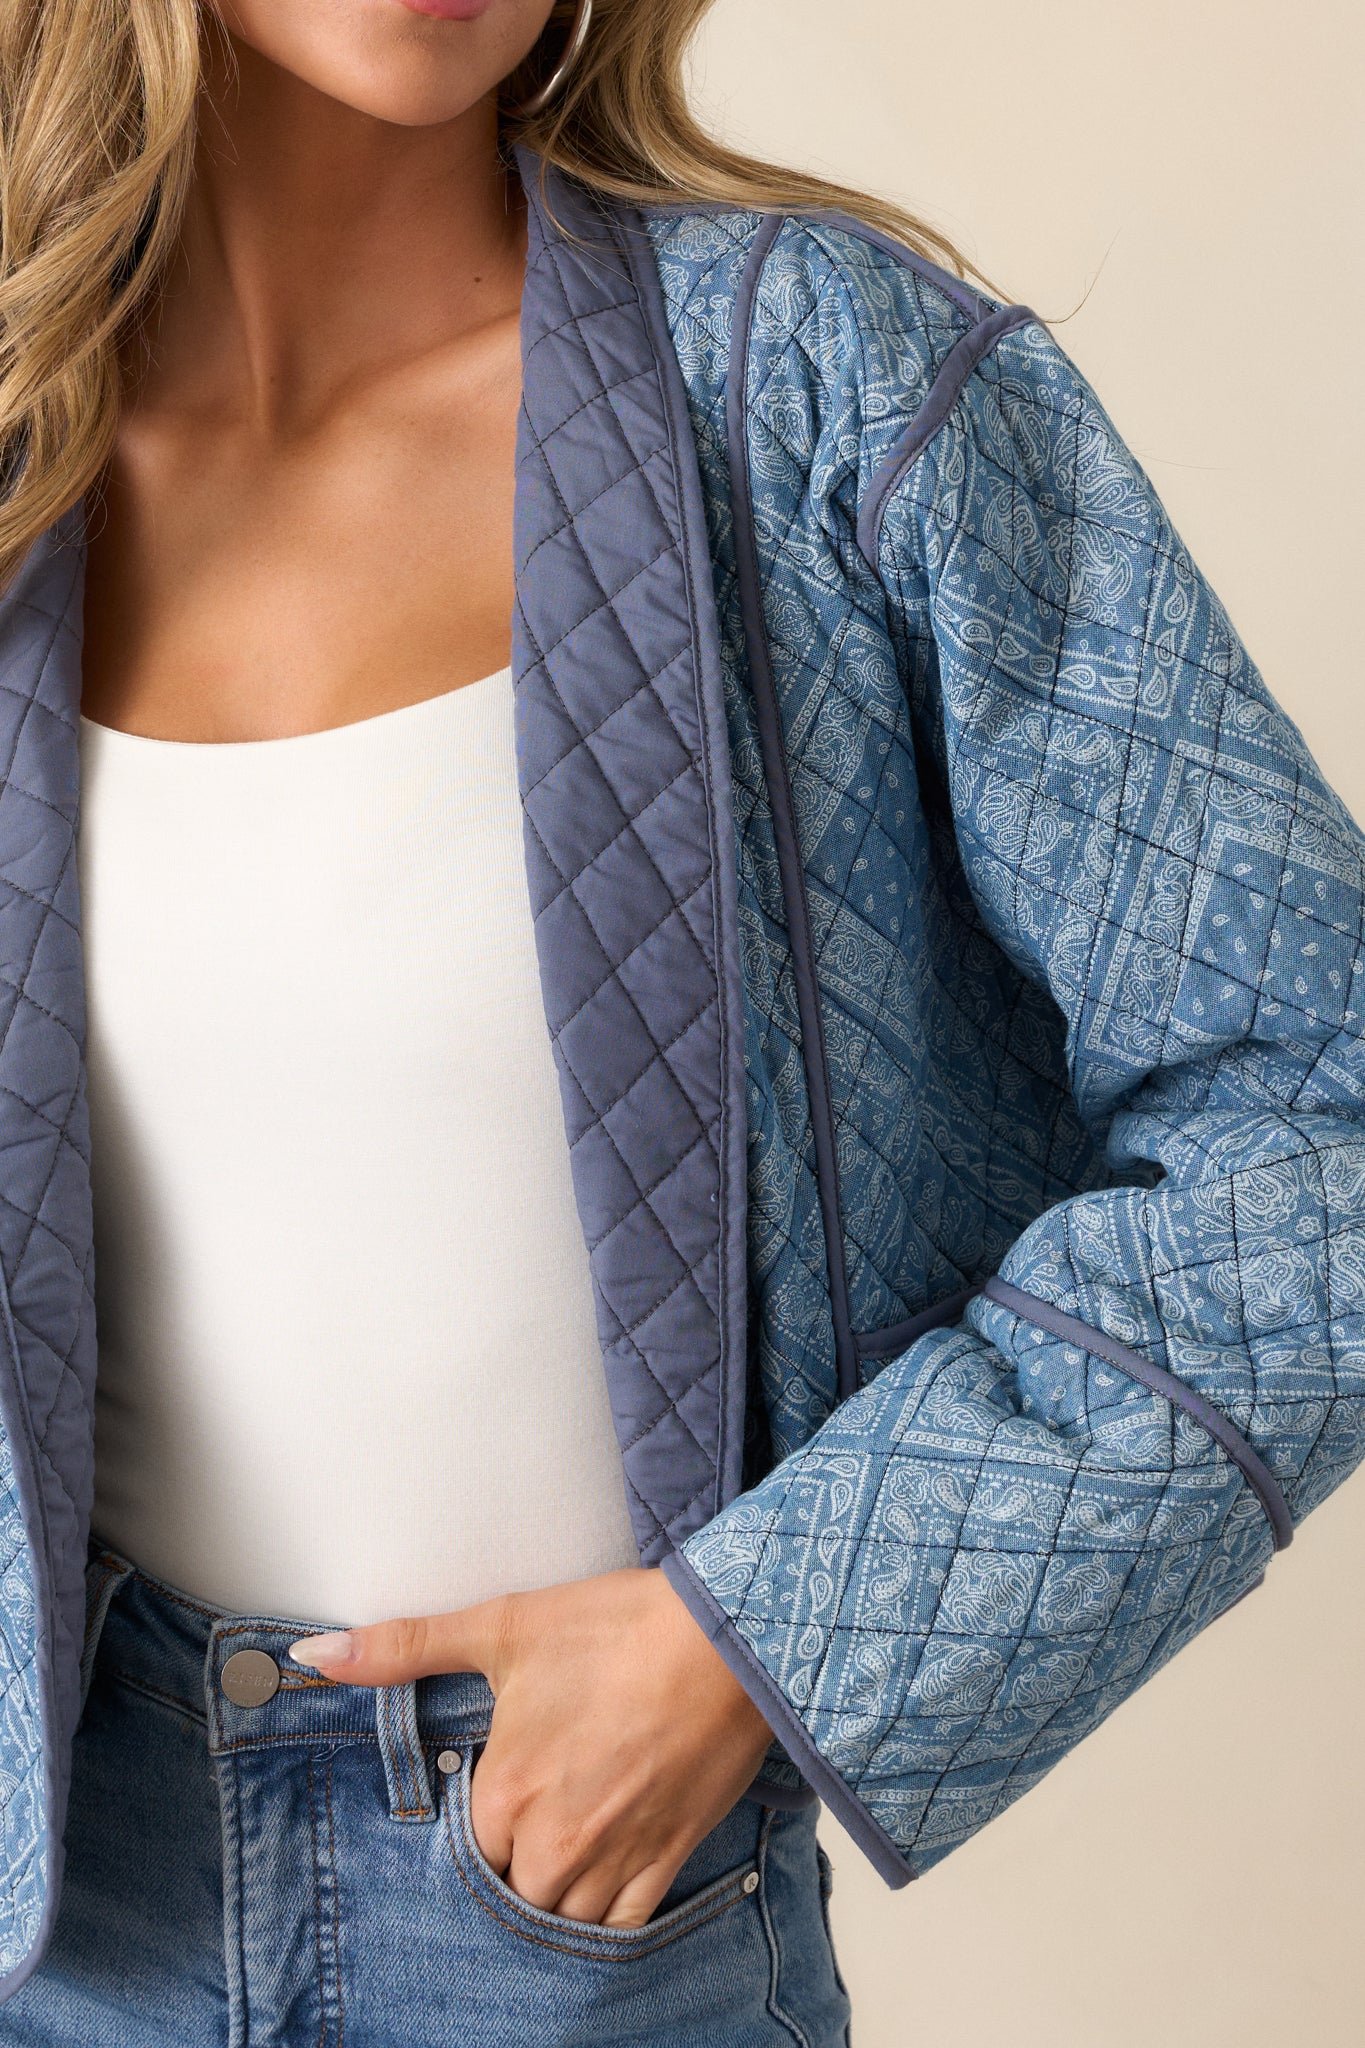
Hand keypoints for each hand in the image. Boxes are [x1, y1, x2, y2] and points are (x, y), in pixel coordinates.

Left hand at [286, 1568, 774, 1926]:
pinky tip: (603, 1885)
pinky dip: (607, 1918)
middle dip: (514, 1864)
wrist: (725, 1639)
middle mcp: (554, 1843)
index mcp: (506, 1794)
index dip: (477, 1823)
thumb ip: (403, 1648)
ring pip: (562, 1920)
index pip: (464, 1850)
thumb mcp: (502, 1627)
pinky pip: (622, 1928)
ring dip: (555, 1896)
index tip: (494, 1797)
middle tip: (531, 1822)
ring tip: (561, 1850)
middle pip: (511, 1893)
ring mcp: (614, 1859)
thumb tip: (312, 1653)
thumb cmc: (615, 1629)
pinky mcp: (666, 1861)